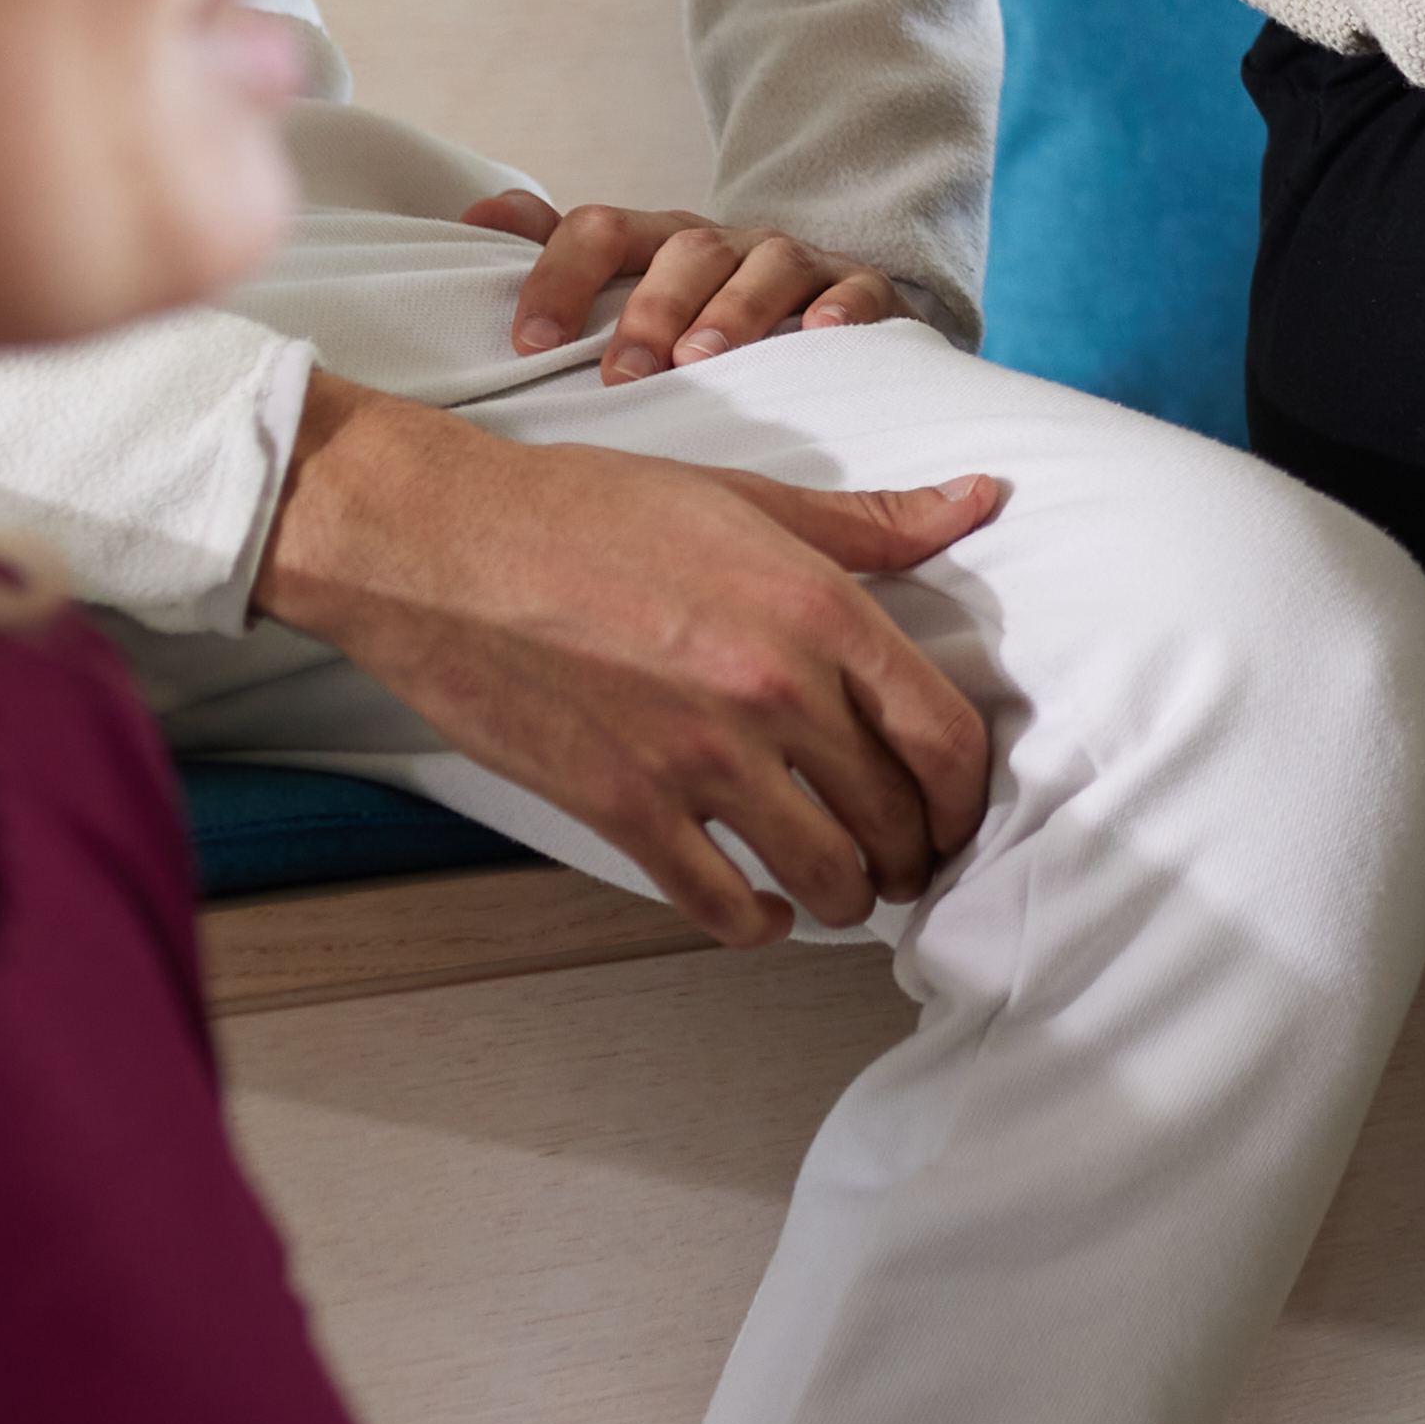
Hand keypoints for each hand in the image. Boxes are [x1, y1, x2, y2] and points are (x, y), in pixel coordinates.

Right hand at [254, 373, 1005, 936]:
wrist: (445, 543)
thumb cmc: (590, 510)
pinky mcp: (623, 808)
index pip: (944, 736)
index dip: (968, 794)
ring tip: (846, 889)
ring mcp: (698, 759)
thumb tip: (979, 500)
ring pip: (824, 874)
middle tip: (908, 860)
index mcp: (817, 611)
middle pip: (894, 818)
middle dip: (915, 854)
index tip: (959, 810)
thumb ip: (871, 522)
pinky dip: (758, 924)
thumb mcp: (747, 499)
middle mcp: (773, 692)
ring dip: (849, 897)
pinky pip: (719, 904)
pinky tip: (766, 912)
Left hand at [466, 181, 919, 382]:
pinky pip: (858, 289)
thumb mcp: (630, 282)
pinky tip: (821, 335)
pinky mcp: (860, 289)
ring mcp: (796, 262)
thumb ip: (554, 251)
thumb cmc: (699, 310)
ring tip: (702, 360)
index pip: (600, 229)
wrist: (816, 308)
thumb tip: (473, 217)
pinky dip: (841, 308)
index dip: (560, 278)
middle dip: (651, 309)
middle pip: (686, 251)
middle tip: (622, 374)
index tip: (530, 345)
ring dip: (732, 311)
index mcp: (659, 240)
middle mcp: (726, 242)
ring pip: (766, 267)